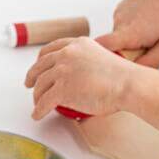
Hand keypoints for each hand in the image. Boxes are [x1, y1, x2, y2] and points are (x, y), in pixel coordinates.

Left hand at [23, 36, 138, 120]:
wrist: (128, 84)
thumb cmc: (122, 76)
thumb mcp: (100, 57)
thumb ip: (85, 61)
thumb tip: (76, 76)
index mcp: (77, 44)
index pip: (51, 49)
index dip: (41, 60)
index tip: (38, 66)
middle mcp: (67, 54)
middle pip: (40, 66)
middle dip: (32, 76)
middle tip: (30, 84)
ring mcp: (63, 71)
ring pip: (40, 84)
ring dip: (37, 96)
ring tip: (37, 104)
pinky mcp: (62, 89)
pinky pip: (44, 102)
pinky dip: (39, 110)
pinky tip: (38, 114)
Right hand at [94, 0, 158, 68]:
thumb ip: (151, 62)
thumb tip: (136, 73)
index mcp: (130, 32)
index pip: (102, 47)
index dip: (102, 58)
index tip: (114, 65)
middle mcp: (120, 21)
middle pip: (113, 46)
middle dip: (127, 51)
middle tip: (147, 46)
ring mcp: (118, 12)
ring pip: (118, 36)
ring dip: (130, 39)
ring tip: (150, 30)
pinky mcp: (120, 7)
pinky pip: (121, 25)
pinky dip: (131, 27)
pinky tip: (146, 21)